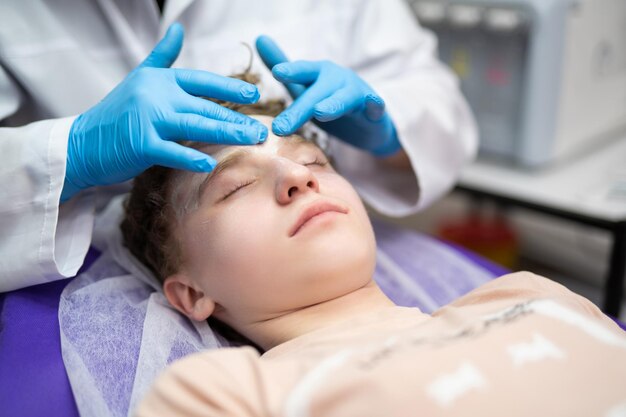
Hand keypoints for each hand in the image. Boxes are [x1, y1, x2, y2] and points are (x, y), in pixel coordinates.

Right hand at [61, 23, 267, 201]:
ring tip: (251, 140)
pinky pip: (172, 151)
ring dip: (227, 133)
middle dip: (236, 118)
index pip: (201, 81)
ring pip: (195, 125)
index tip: (254, 95)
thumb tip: (177, 29)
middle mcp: (156, 95)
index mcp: (160, 80)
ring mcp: (148, 119)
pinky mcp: (141, 144)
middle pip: (205, 106)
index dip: (229, 88)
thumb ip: (162, 56)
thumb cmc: (117, 113)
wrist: (83, 142)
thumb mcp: (140, 78)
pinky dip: (190, 157)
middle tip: (262, 129)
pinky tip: (210, 163)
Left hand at [255, 35, 400, 156]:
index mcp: (319, 73)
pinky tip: (374, 105)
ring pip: (345, 99)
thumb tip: (259, 38)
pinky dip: (375, 105)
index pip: (302, 72)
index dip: (291, 71)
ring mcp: (357, 92)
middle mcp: (337, 79)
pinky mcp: (374, 109)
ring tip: (320, 113)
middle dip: (299, 109)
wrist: (367, 121)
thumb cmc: (329, 99)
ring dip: (334, 104)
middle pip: (317, 93)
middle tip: (280, 127)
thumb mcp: (304, 85)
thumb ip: (283, 64)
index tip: (278, 72)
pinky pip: (375, 106)